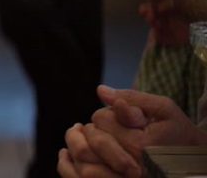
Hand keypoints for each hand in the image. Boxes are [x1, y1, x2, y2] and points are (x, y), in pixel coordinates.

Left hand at [60, 85, 206, 176]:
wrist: (191, 164)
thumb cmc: (178, 133)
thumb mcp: (164, 110)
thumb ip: (133, 99)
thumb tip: (101, 91)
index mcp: (141, 146)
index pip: (101, 120)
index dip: (104, 114)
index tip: (115, 117)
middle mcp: (131, 168)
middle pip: (88, 143)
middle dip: (86, 131)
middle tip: (91, 129)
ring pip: (81, 166)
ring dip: (74, 148)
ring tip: (78, 138)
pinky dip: (68, 167)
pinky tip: (67, 155)